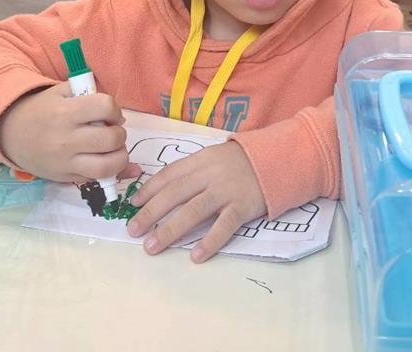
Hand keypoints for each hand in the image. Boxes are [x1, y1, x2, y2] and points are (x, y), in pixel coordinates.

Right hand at [0, 82, 137, 182]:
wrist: (11, 134)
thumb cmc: (42, 109)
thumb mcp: (62, 92)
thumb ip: (90, 95)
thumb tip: (120, 118)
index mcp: (65, 112)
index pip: (105, 107)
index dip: (114, 110)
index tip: (110, 114)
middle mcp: (66, 139)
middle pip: (111, 139)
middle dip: (119, 134)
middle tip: (112, 132)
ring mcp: (65, 162)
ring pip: (107, 166)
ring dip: (119, 157)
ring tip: (113, 150)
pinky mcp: (65, 178)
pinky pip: (96, 179)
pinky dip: (108, 171)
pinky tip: (104, 160)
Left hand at [126, 141, 265, 262]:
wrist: (278, 159)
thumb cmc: (241, 162)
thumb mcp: (213, 157)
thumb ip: (192, 171)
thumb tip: (161, 190)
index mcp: (201, 160)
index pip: (169, 175)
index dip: (149, 190)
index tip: (133, 205)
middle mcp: (210, 175)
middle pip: (174, 194)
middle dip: (150, 213)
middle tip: (133, 230)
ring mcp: (226, 191)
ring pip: (193, 211)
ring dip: (170, 230)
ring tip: (152, 246)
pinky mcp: (243, 207)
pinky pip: (224, 226)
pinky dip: (209, 241)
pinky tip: (196, 256)